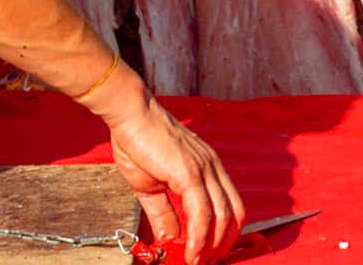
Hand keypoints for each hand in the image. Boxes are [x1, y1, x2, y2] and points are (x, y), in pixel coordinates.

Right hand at [101, 93, 244, 264]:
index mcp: (208, 166)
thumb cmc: (136, 140)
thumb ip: (163, 213)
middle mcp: (212, 167)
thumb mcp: (149, 184)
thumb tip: (167, 240)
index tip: (208, 252)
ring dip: (212, 246)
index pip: (230, 206)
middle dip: (223, 244)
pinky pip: (202, 213)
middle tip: (205, 261)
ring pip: (222, 217)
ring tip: (196, 261)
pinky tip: (189, 250)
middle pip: (235, 215)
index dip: (224, 233)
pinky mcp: (190, 172)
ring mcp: (204, 169)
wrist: (127, 113)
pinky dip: (199, 237)